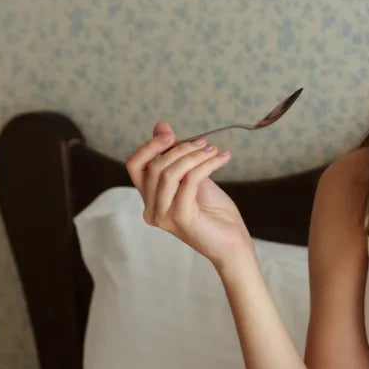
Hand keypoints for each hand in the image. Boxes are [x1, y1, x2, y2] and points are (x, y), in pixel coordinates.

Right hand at [126, 122, 249, 265]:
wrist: (233, 242)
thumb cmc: (214, 212)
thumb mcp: (192, 177)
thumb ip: (175, 156)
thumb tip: (161, 127)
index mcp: (150, 199)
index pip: (134, 166)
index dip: (149, 146)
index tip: (171, 134)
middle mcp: (151, 210)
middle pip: (155, 167)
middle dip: (181, 149)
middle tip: (205, 144)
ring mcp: (163, 216)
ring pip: (169, 173)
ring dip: (194, 156)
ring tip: (213, 151)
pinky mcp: (180, 218)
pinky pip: (189, 181)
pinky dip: (206, 165)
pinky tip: (221, 159)